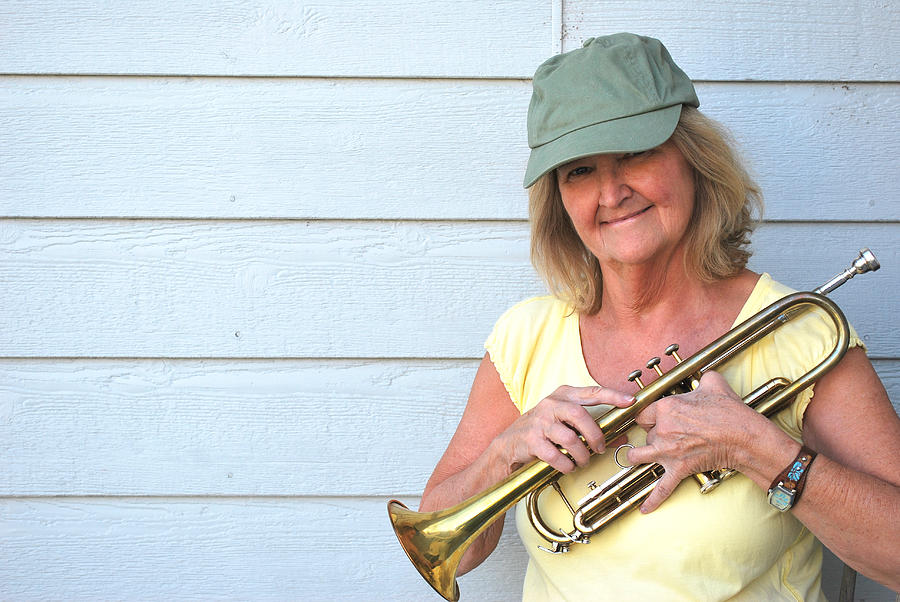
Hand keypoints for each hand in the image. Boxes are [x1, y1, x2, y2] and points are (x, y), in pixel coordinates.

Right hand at [495, 385, 633, 472]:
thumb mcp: (564, 423)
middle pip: (580, 415)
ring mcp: (539, 422)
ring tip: (582, 461)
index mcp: (561, 396)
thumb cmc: (540, 432)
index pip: (591, 392)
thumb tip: (620, 436)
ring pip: (570, 439)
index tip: (629, 401)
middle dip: (595, 434)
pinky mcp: (531, 440)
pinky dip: (566, 465)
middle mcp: (550, 405)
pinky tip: (567, 466)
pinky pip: (556, 456)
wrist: (508, 446)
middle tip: (600, 448)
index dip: (612, 395)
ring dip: (581, 455)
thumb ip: (589, 428)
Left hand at [626, 371, 771, 512]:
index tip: (654, 418)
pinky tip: (645, 509)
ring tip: (640, 457)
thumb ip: (702, 379)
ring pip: (639, 456)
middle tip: (666, 435)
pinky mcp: (679, 469)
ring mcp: (668, 452)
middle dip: (653, 435)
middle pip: (644, 434)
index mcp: (665, 408)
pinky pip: (662, 488)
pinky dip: (653, 500)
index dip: (649, 416)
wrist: (744, 437)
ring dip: (639, 456)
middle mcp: (662, 430)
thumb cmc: (730, 411)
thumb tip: (703, 378)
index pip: (643, 413)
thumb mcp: (714, 384)